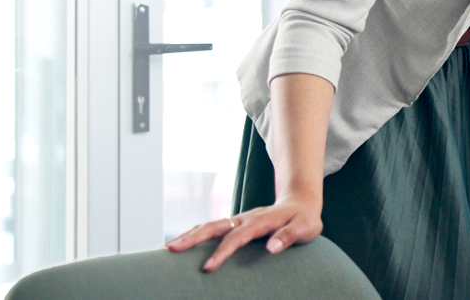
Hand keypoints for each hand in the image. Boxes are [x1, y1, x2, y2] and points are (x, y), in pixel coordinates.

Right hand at [165, 192, 322, 271]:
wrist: (301, 201)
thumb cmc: (304, 219)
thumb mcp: (306, 228)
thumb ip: (289, 236)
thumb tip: (272, 248)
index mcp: (261, 220)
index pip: (238, 237)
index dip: (223, 251)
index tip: (207, 267)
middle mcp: (245, 218)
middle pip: (214, 226)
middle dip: (191, 238)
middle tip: (169, 251)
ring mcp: (237, 219)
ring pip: (208, 226)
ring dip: (186, 236)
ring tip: (163, 250)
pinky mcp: (234, 224)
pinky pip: (210, 228)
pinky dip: (192, 235)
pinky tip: (177, 245)